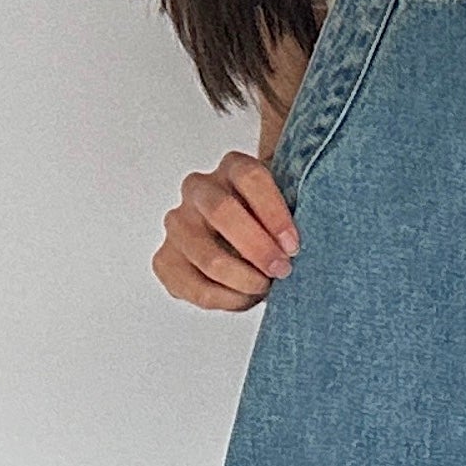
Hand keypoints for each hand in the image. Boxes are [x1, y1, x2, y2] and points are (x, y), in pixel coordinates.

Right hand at [154, 147, 300, 308]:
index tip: (294, 245)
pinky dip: (224, 299)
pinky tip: (244, 298)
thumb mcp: (289, 206)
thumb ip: (297, 212)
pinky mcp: (165, 259)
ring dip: (243, 280)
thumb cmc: (271, 223)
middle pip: (222, 211)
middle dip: (257, 248)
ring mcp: (177, 223)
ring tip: (265, 288)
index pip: (250, 177)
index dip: (274, 213)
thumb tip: (299, 246)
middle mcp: (198, 189)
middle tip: (282, 271)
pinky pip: (193, 287)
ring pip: (207, 256)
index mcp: (232, 166)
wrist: (242, 239)